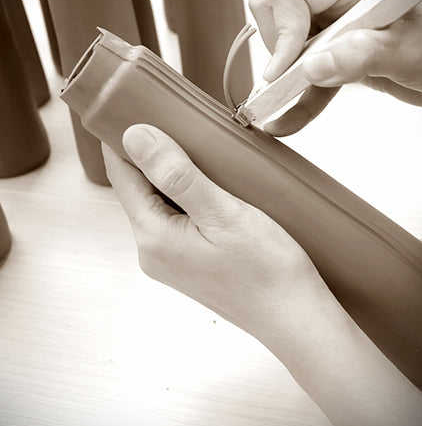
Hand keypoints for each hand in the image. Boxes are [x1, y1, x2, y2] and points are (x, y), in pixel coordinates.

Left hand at [102, 124, 327, 340]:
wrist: (295, 317)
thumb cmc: (268, 270)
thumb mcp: (224, 213)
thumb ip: (178, 175)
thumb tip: (136, 138)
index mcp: (154, 237)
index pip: (122, 176)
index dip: (123, 140)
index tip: (134, 109)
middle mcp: (155, 251)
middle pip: (139, 189)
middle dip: (152, 154)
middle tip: (176, 122)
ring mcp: (172, 260)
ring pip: (159, 203)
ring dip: (172, 174)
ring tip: (198, 149)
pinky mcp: (191, 262)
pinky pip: (176, 219)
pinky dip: (186, 195)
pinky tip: (210, 184)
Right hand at [249, 0, 421, 135]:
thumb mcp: (405, 52)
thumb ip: (358, 55)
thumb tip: (311, 67)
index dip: (282, 32)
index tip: (284, 72)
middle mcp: (338, 1)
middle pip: (276, 14)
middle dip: (278, 51)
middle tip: (291, 82)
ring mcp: (335, 30)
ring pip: (285, 48)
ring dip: (282, 83)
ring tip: (280, 111)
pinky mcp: (337, 58)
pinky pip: (304, 79)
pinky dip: (295, 102)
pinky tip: (285, 123)